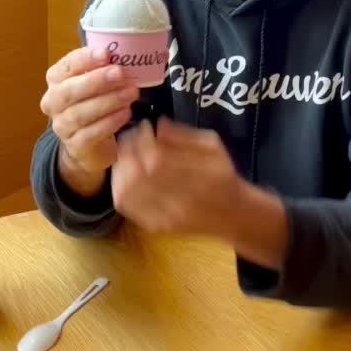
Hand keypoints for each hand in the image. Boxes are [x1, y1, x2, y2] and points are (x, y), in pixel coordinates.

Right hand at [40, 46, 138, 194]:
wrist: (89, 143)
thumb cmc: (92, 103)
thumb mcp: (94, 82)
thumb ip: (102, 68)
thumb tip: (126, 52)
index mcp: (56, 79)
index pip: (66, 66)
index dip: (85, 59)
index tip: (106, 53)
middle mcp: (53, 102)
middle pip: (69, 91)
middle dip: (96, 80)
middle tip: (120, 73)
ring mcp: (62, 125)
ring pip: (81, 113)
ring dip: (109, 101)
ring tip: (131, 92)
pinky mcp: (75, 145)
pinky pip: (91, 133)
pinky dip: (110, 122)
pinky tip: (126, 112)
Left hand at [111, 117, 286, 267]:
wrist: (231, 215)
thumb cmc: (223, 176)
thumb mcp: (213, 147)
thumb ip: (185, 134)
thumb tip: (159, 124)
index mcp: (198, 180)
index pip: (156, 158)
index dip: (143, 139)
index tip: (145, 126)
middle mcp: (179, 203)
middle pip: (137, 176)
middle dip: (128, 151)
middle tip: (130, 136)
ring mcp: (164, 217)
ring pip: (126, 192)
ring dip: (120, 167)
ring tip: (126, 152)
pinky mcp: (154, 226)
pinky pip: (126, 206)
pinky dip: (118, 185)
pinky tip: (124, 172)